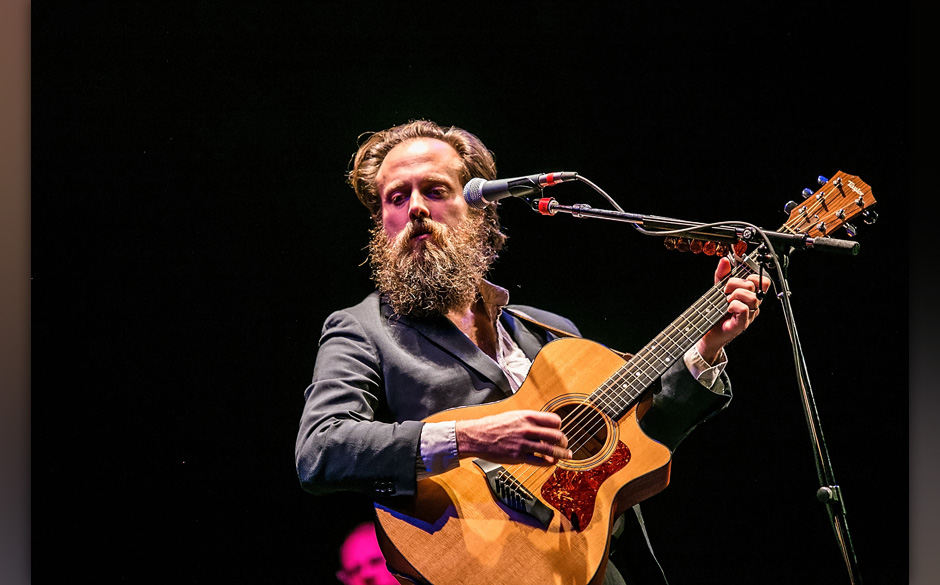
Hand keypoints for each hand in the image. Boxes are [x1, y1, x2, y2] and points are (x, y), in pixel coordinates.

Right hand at [455, 410, 572, 465]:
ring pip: (551, 450)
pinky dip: (549, 463)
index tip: (559, 430)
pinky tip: (551, 462)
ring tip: (566, 455)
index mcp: (527, 416)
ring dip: (562, 454)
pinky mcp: (519, 456)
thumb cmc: (493, 425)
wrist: (477, 436)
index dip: (559, 426)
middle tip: (565, 444)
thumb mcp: (513, 415)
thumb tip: (544, 425)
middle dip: (564, 441)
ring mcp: (524, 444)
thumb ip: (529, 420)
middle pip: (556, 436)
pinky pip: (540, 461)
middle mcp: (527, 429)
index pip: (554, 420)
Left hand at [697, 256, 772, 362]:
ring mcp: (749, 315)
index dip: (752, 275)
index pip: (763, 281)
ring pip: (751, 297)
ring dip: (735, 295)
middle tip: (726, 291)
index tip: (738, 278)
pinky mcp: (742, 324)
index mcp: (751, 295)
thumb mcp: (718, 289)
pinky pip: (744, 309)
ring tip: (727, 301)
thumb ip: (722, 275)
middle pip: (754, 285)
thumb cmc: (716, 311)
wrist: (708, 332)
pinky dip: (734, 305)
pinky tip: (728, 308)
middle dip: (736, 283)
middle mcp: (753, 304)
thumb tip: (725, 261)